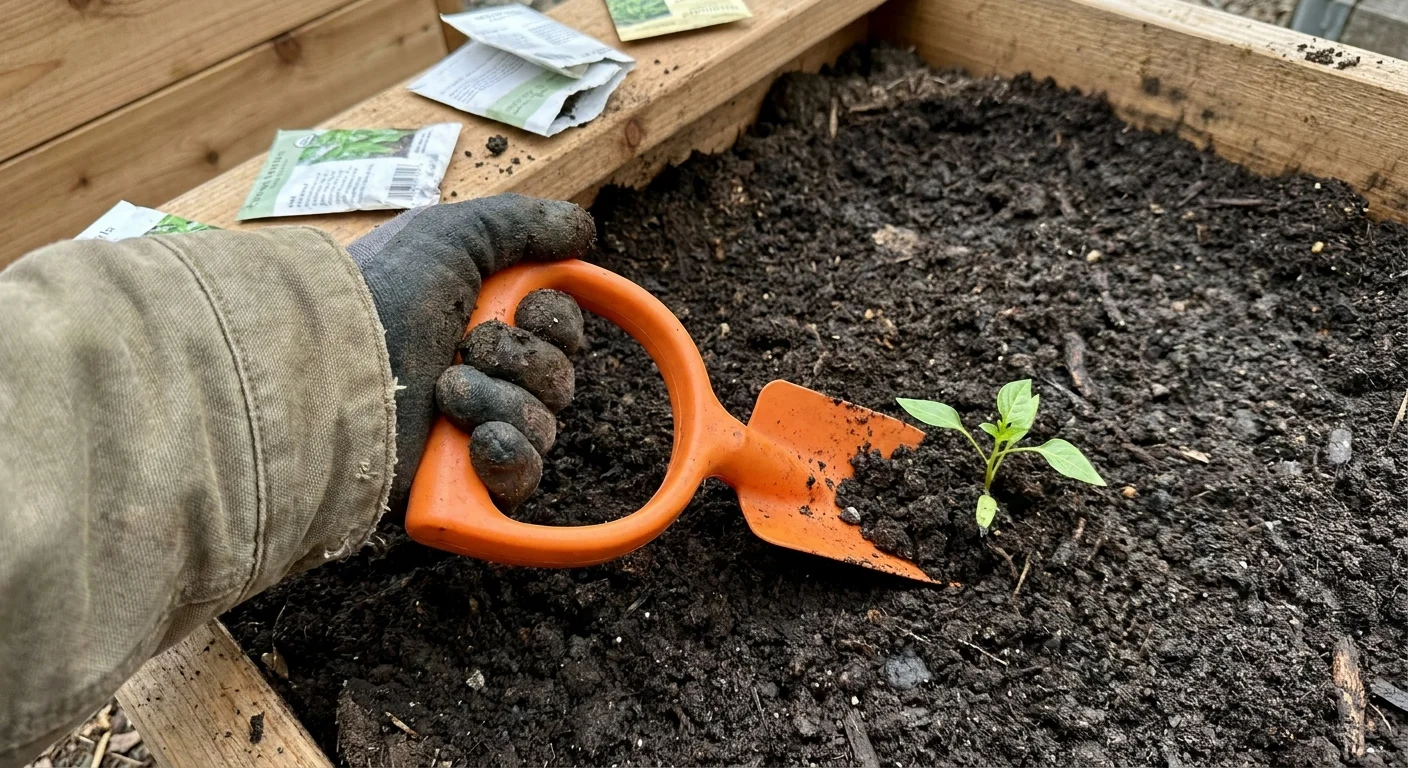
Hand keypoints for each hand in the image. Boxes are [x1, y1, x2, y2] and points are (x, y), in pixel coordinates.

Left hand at [349, 194, 590, 509]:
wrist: (324, 374)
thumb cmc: (378, 297)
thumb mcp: (449, 235)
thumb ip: (523, 224)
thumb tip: (585, 228)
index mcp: (479, 319)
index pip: (560, 329)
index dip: (556, 320)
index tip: (526, 309)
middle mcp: (478, 372)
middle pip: (558, 377)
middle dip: (524, 360)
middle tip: (468, 349)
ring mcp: (468, 430)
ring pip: (543, 425)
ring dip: (502, 401)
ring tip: (444, 392)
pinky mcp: (459, 483)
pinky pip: (523, 477)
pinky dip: (509, 456)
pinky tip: (477, 442)